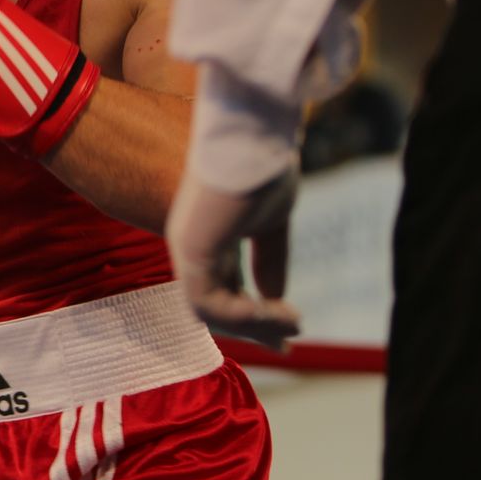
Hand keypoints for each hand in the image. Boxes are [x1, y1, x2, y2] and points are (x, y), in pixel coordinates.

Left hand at [165, 165, 302, 348]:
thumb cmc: (264, 169)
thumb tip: (276, 299)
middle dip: (254, 329)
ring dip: (254, 324)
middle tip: (288, 342)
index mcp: (211, 239)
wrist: (255, 137)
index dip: (256, 316)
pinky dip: (241, 315)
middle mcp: (193, 247)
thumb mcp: (273, 223)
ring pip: (211, 312)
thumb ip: (270, 260)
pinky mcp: (190, 249)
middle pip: (217, 307)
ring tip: (292, 322)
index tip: (290, 332)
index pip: (226, 289)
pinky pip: (208, 302)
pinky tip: (274, 311)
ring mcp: (188, 249)